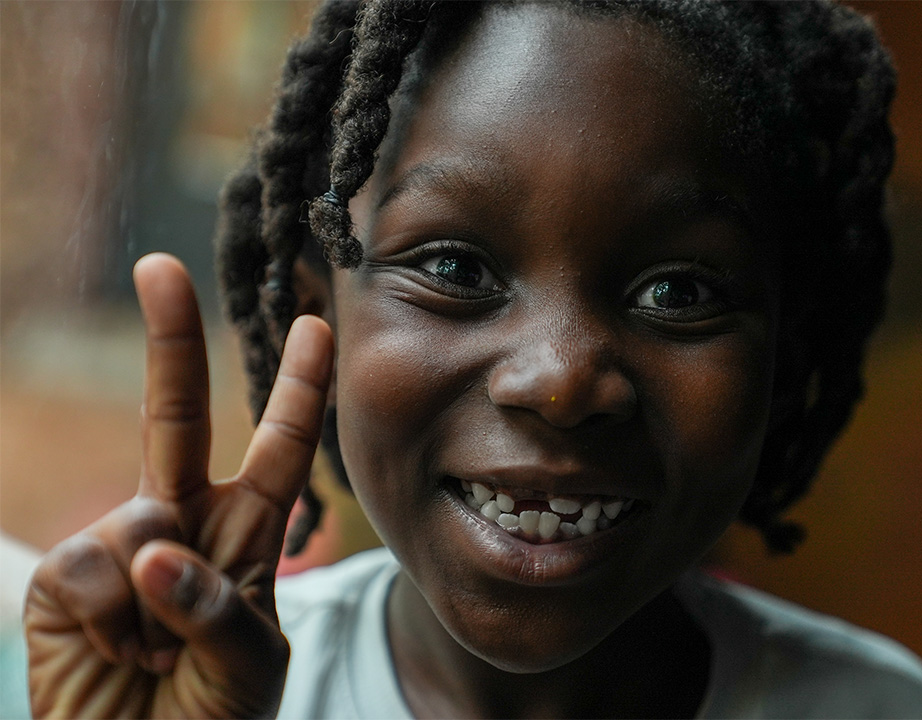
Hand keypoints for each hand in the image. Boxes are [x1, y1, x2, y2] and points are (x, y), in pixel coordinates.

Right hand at [24, 254, 331, 717]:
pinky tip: (118, 655)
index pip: (279, 447)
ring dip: (156, 607)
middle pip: (174, 416)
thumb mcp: (251, 667)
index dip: (299, 387)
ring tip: (157, 657)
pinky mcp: (63, 577)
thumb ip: (221, 607)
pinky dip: (112, 625)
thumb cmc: (213, 716)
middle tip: (161, 266)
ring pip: (140, 525)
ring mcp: (121, 543)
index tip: (318, 325)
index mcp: (245, 531)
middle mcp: (183, 521)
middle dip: (171, 340)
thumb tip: (156, 552)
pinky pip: (91, 572)